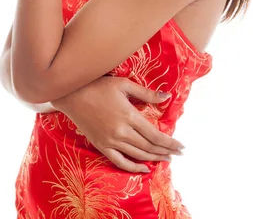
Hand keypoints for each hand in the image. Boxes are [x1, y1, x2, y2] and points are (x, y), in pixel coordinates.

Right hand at [51, 75, 184, 172]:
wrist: (72, 94)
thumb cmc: (98, 85)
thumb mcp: (124, 84)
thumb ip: (146, 93)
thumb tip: (167, 97)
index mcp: (129, 115)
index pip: (155, 134)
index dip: (170, 142)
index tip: (181, 145)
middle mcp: (121, 131)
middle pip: (149, 146)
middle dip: (166, 151)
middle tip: (178, 153)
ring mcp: (110, 141)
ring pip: (137, 155)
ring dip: (154, 158)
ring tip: (166, 159)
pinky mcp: (101, 145)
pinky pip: (120, 161)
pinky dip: (133, 167)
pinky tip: (145, 168)